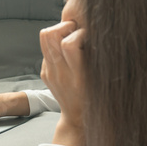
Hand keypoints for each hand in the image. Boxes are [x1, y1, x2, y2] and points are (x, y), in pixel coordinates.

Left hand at [40, 21, 85, 145]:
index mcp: (78, 75)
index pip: (68, 44)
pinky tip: (66, 50)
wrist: (78, 118)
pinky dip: (55, 43)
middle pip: (50, 35)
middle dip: (65, 26)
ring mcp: (50, 72)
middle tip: (76, 31)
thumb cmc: (95, 98)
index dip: (79, 33)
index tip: (88, 36)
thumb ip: (97, 60)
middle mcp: (60, 73)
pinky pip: (45, 48)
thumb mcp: (102, 81)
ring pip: (44, 38)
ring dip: (58, 31)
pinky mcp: (44, 72)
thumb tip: (95, 35)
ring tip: (70, 36)